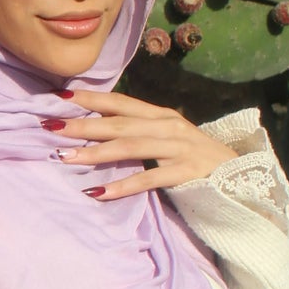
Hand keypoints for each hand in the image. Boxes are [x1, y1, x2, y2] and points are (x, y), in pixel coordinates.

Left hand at [51, 87, 235, 199]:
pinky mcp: (187, 172)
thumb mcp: (165, 138)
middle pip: (119, 123)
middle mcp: (168, 127)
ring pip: (130, 148)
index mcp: (160, 115)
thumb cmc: (191, 158)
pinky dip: (122, 185)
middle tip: (50, 127)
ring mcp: (179, 148)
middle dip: (82, 125)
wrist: (239, 177)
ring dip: (94, 153)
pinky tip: (98, 191)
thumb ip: (136, 131)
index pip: (120, 102)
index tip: (58, 97)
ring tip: (65, 157)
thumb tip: (93, 128)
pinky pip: (150, 178)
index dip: (90, 98)